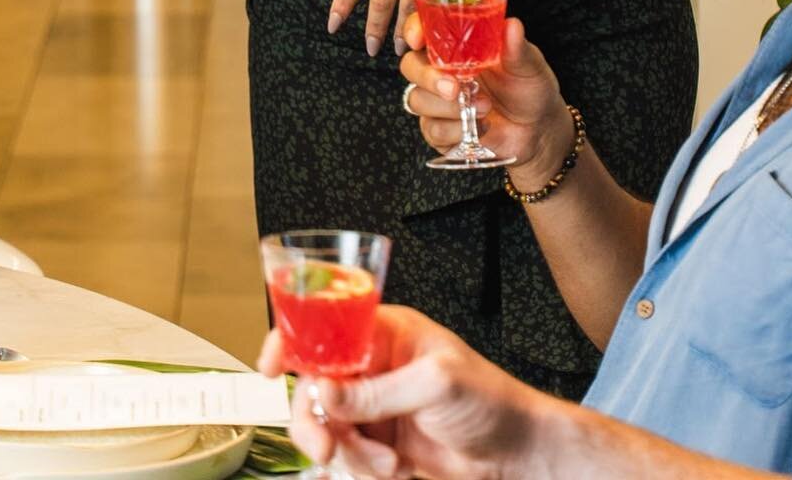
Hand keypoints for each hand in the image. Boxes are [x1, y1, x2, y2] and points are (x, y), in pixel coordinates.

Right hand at [259, 306, 549, 478]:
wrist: (519, 455)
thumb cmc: (492, 400)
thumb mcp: (434, 384)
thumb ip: (376, 392)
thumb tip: (324, 393)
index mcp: (384, 333)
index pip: (325, 327)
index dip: (293, 341)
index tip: (271, 365)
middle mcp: (373, 368)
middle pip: (314, 385)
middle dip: (312, 417)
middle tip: (325, 446)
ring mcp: (375, 408)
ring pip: (326, 427)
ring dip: (347, 452)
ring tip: (384, 464)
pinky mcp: (380, 445)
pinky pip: (347, 457)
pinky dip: (361, 469)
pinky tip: (392, 470)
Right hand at [399, 16, 573, 186]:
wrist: (539, 130)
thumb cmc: (530, 89)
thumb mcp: (528, 65)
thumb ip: (517, 49)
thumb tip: (512, 25)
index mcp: (457, 45)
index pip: (423, 29)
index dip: (413, 30)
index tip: (418, 39)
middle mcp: (442, 70)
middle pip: (410, 66)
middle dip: (427, 78)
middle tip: (453, 88)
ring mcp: (438, 101)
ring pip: (417, 100)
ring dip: (449, 108)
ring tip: (484, 108)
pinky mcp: (441, 130)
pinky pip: (432, 130)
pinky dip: (456, 131)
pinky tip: (480, 126)